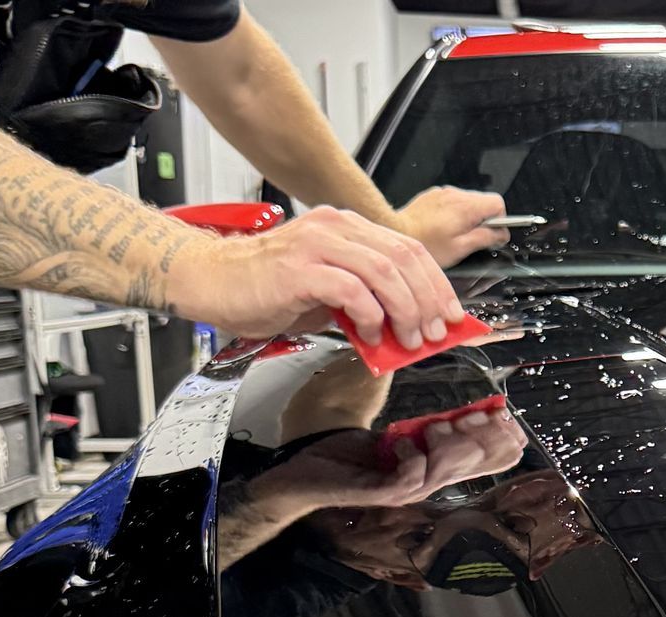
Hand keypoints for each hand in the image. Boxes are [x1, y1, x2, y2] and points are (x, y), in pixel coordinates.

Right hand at [175, 206, 464, 349]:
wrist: (212, 282)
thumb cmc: (267, 288)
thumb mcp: (330, 292)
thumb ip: (368, 300)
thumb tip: (409, 326)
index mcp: (346, 227)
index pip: (408, 249)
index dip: (437, 284)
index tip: (453, 316)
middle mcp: (334, 227)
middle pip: (404, 259)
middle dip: (429, 301)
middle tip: (435, 334)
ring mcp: (317, 245)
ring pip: (384, 274)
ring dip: (405, 312)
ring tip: (408, 340)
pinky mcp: (300, 269)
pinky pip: (351, 290)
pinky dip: (369, 316)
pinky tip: (369, 334)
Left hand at [270, 408, 528, 514]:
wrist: (306, 474)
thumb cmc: (350, 456)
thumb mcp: (397, 436)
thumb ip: (428, 429)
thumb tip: (464, 412)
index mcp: (436, 468)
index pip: (485, 461)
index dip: (500, 439)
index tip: (504, 411)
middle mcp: (429, 483)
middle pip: (474, 466)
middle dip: (486, 438)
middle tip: (488, 415)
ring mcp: (407, 491)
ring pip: (445, 471)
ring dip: (449, 445)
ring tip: (440, 424)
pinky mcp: (383, 494)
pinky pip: (411, 478)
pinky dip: (412, 457)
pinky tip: (401, 441)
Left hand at [395, 186, 508, 268]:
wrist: (396, 233)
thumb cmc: (426, 244)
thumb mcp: (461, 248)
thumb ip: (485, 238)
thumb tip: (501, 234)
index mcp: (466, 207)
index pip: (498, 203)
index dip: (500, 221)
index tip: (492, 235)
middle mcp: (455, 194)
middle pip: (484, 202)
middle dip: (483, 220)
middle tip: (471, 239)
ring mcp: (443, 193)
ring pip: (468, 202)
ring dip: (468, 218)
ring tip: (454, 235)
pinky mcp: (434, 196)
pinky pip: (452, 203)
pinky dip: (454, 215)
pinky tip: (443, 229)